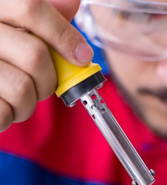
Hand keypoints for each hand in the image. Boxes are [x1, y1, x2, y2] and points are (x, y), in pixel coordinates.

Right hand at [0, 0, 92, 130]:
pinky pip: (3, 112)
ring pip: (22, 88)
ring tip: (20, 98)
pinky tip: (2, 106)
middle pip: (35, 55)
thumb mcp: (11, 23)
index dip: (63, 35)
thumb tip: (71, 2)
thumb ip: (42, 14)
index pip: (31, 8)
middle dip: (50, 79)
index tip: (82, 56)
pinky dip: (10, 115)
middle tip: (43, 85)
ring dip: (30, 103)